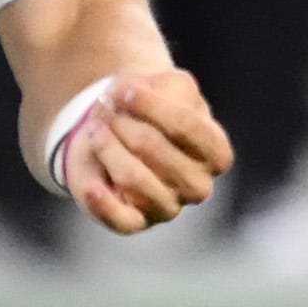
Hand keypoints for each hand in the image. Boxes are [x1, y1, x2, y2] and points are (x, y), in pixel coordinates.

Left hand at [63, 70, 232, 234]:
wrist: (114, 132)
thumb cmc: (147, 109)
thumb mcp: (164, 85)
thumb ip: (162, 86)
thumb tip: (129, 93)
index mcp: (216, 152)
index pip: (187, 126)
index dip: (150, 104)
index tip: (123, 90)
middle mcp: (198, 185)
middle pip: (149, 146)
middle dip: (120, 122)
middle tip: (106, 110)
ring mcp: (169, 207)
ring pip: (131, 177)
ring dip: (104, 146)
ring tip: (94, 131)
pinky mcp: (136, 222)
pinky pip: (121, 219)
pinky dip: (102, 202)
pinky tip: (91, 186)